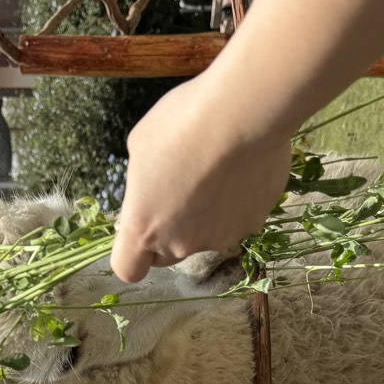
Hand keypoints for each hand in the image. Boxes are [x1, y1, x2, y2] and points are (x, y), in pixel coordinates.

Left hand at [109, 69, 292, 283]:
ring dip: (207, 215)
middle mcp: (182, 243)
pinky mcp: (254, 223)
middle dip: (169, 232)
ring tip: (217, 171)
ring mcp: (222, 237)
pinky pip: (240, 218)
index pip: (129, 268)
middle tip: (178, 192)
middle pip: (169, 254)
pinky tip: (241, 168)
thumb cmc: (180, 123)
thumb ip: (143, 183)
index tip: (139, 226)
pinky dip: (238, 202)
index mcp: (145, 227)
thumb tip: (153, 190)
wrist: (241, 115)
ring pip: (208, 236)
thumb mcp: (141, 146)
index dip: (132, 252)